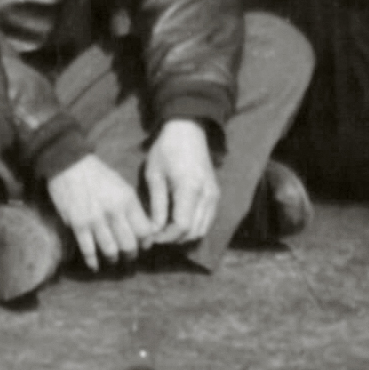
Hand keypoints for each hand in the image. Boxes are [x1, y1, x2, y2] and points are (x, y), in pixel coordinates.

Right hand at [48, 151, 153, 269]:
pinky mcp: (77, 224)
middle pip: (129, 245)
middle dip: (131, 255)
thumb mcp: (121, 185)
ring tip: (113, 259)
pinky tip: (95, 265)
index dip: (146, 243)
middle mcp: (114, 211)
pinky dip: (93, 261)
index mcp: (127, 199)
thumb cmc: (97, 174)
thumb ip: (131, 206)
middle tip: (129, 257)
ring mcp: (95, 219)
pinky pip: (88, 251)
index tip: (143, 246)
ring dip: (113, 259)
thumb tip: (142, 228)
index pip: (144, 231)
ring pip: (110, 251)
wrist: (68, 163)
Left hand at [140, 120, 219, 250]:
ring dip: (184, 235)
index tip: (152, 236)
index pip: (182, 226)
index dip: (166, 237)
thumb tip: (153, 230)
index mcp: (190, 188)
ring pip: (202, 229)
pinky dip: (193, 227)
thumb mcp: (154, 175)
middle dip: (174, 239)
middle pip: (194, 232)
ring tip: (166, 230)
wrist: (188, 130)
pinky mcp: (216, 195)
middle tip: (157, 236)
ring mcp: (214, 195)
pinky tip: (177, 222)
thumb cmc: (166, 149)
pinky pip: (207, 221)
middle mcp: (207, 195)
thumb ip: (156, 205)